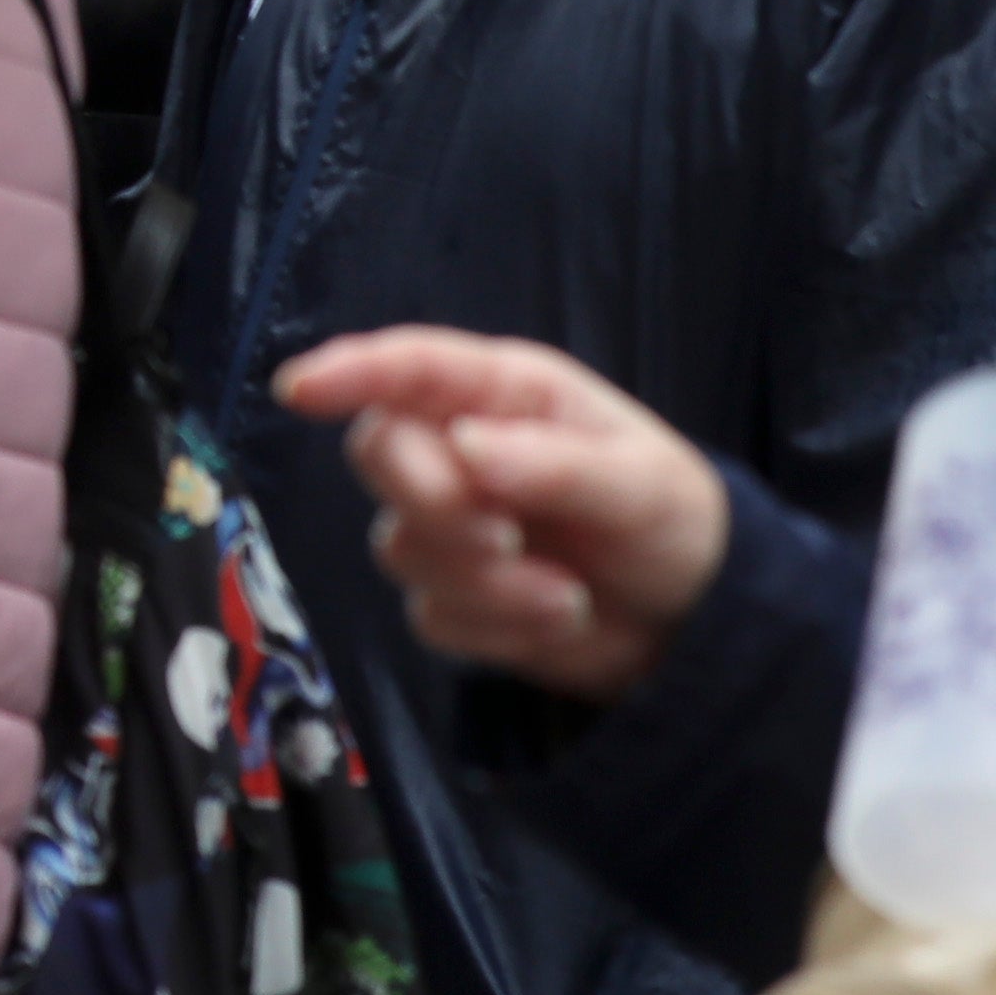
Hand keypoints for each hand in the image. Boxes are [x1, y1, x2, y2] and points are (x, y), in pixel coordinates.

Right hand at [278, 324, 730, 703]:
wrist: (695, 623)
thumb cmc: (674, 522)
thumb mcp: (642, 483)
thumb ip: (554, 463)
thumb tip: (463, 445)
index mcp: (505, 397)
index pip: (410, 369)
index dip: (350, 372)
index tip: (300, 389)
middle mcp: (458, 449)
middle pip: (382, 454)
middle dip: (433, 502)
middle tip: (502, 538)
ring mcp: (447, 526)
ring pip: (403, 545)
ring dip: (487, 581)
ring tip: (567, 594)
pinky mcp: (451, 596)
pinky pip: (431, 613)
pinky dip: (498, 626)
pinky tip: (556, 617)